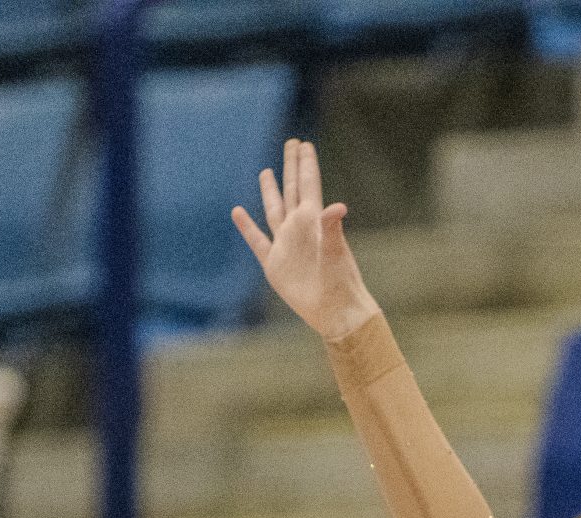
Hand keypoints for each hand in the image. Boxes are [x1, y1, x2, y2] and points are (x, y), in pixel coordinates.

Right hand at [232, 138, 377, 342]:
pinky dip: (247, 227)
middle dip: (291, 166)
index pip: (308, 184)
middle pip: (292, 189)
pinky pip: (257, 240)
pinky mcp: (275, 264)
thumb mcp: (335, 253)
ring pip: (274, 209)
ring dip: (270, 190)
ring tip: (267, 171)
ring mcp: (286, 245)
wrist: (335, 312)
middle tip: (292, 143)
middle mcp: (299, 228)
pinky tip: (238, 212)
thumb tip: (338, 206)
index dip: (305, 163)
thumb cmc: (341, 283)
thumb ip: (332, 228)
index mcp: (314, 222)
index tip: (304, 143)